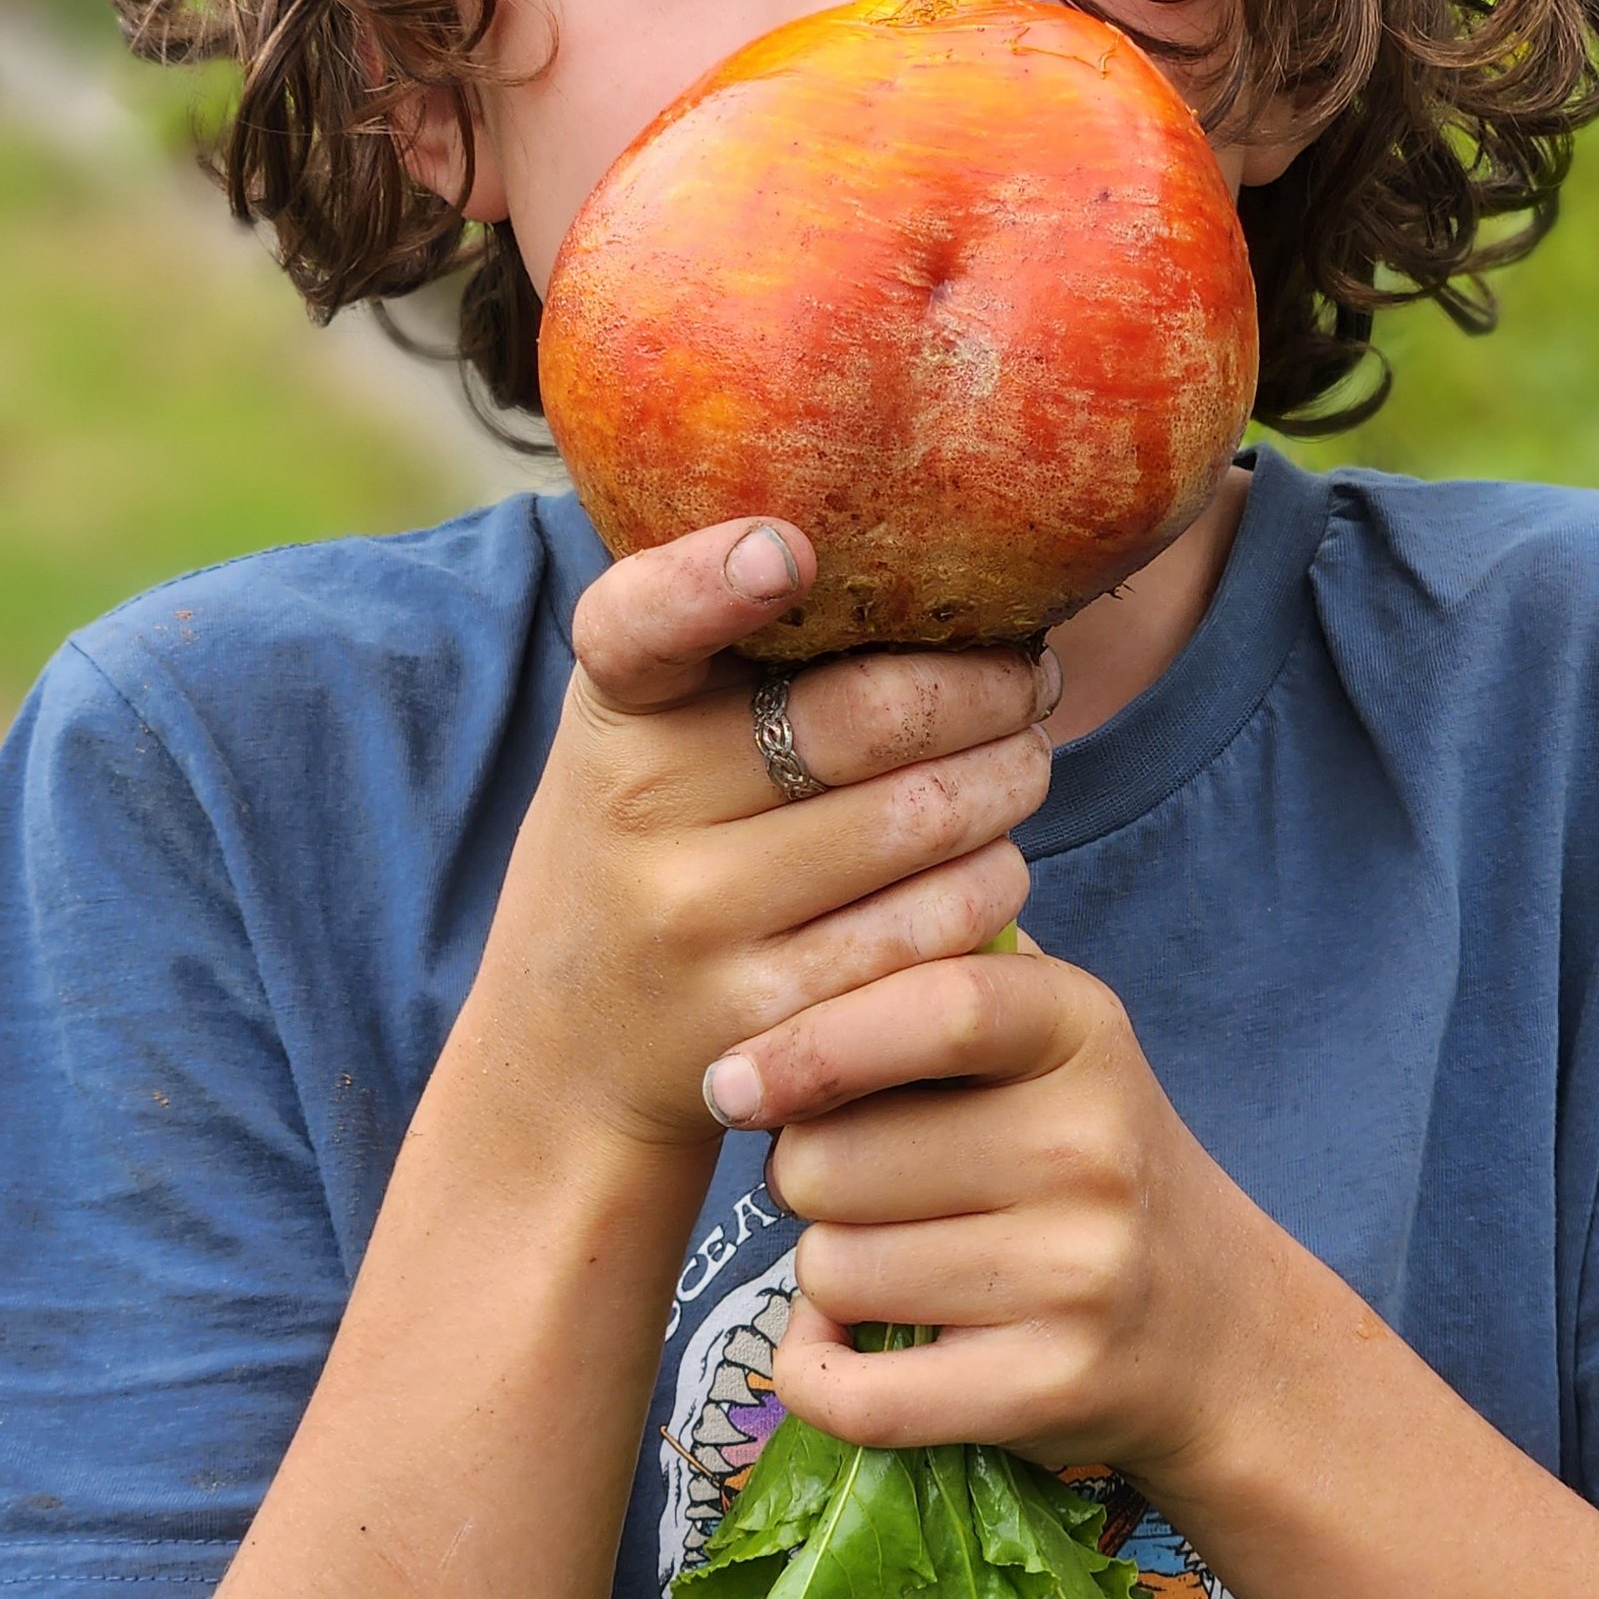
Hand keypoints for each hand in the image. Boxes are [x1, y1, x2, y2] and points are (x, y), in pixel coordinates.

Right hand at [465, 520, 1060, 1154]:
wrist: (566, 1054)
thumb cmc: (647, 844)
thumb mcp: (637, 736)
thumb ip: (722, 646)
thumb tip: (923, 544)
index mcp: (614, 713)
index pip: (638, 625)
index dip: (706, 582)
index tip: (784, 550)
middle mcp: (640, 811)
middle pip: (869, 717)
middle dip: (988, 687)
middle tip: (1032, 678)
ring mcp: (701, 923)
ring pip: (927, 820)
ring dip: (1012, 779)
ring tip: (1024, 761)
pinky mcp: (773, 1022)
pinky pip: (939, 927)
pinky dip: (994, 879)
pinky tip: (994, 859)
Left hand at [703, 944, 1298, 1490]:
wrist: (1216, 1328)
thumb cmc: (1081, 1162)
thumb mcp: (1043, 1039)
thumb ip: (923, 987)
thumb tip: (761, 1027)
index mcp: (1080, 1028)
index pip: (935, 1007)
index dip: (809, 1045)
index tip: (729, 1086)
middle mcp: (1090, 1145)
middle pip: (830, 1161)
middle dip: (804, 1181)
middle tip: (860, 1192)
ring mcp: (1078, 1272)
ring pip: (831, 1272)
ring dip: (826, 1277)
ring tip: (895, 1263)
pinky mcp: (1049, 1385)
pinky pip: (857, 1392)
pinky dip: (815, 1376)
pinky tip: (844, 1350)